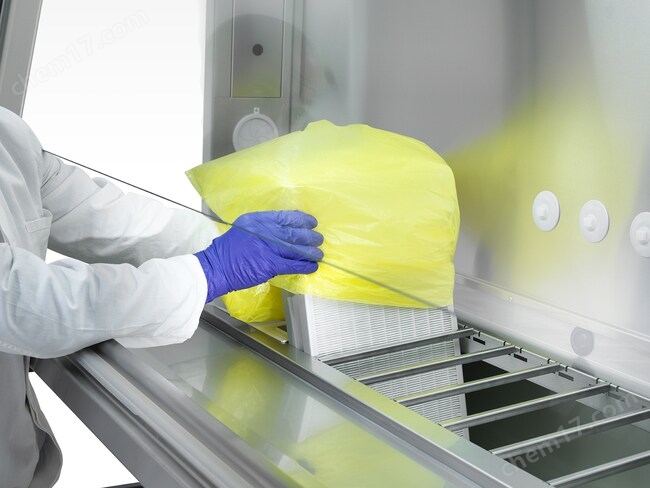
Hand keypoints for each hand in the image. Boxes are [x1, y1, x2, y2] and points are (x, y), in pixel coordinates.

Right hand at [194, 210, 323, 302]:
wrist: (216, 267)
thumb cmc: (227, 251)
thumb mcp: (243, 229)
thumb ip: (261, 228)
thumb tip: (282, 232)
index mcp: (256, 220)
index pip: (284, 216)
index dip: (301, 219)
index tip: (310, 221)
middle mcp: (263, 231)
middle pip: (293, 232)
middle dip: (309, 236)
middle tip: (318, 239)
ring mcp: (267, 248)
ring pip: (296, 249)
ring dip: (310, 252)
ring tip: (318, 254)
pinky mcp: (269, 265)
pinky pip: (293, 265)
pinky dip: (305, 266)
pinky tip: (312, 267)